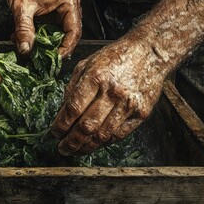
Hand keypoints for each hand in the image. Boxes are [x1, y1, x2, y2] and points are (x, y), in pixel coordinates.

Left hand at [5, 0, 81, 56]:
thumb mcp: (22, 8)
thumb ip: (24, 30)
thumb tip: (25, 49)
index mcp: (68, 3)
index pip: (74, 32)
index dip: (66, 48)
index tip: (54, 58)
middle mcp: (69, 8)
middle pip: (70, 37)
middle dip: (56, 49)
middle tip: (45, 60)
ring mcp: (62, 13)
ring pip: (60, 37)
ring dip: (47, 46)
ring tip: (36, 51)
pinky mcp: (54, 17)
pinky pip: (52, 33)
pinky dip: (42, 40)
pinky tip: (30, 42)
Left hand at [51, 38, 164, 155]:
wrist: (149, 52)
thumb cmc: (114, 57)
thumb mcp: (87, 64)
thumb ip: (72, 87)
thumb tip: (62, 111)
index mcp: (95, 78)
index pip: (73, 108)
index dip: (61, 124)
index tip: (54, 132)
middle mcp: (112, 92)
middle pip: (87, 126)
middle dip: (71, 141)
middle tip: (62, 148)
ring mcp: (128, 104)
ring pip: (103, 134)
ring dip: (86, 146)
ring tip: (76, 150)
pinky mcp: (141, 112)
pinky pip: (120, 134)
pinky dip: (105, 142)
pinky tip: (95, 144)